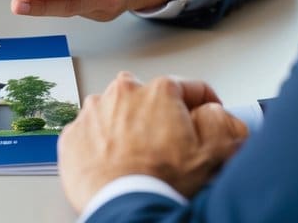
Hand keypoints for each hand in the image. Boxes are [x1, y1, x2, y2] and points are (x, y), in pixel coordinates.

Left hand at [57, 73, 247, 212]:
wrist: (123, 209)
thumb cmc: (162, 182)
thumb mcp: (214, 153)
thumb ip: (224, 124)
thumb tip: (219, 114)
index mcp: (159, 91)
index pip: (191, 89)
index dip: (205, 107)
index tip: (205, 120)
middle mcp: (123, 93)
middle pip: (150, 99)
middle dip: (161, 117)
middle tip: (169, 148)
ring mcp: (93, 112)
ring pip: (118, 113)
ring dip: (128, 128)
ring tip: (139, 159)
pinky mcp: (73, 134)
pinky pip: (92, 133)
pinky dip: (102, 145)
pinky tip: (115, 164)